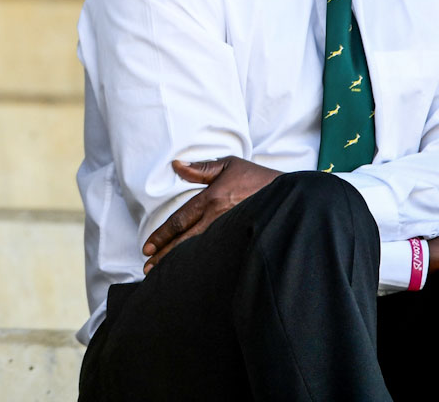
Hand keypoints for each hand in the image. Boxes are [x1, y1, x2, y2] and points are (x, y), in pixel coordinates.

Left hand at [143, 156, 280, 272]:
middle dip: (165, 254)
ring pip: (199, 248)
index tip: (147, 247)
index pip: (180, 220)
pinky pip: (216, 251)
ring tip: (162, 273)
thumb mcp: (230, 164)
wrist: (291, 194)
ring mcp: (230, 229)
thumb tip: (176, 165)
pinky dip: (201, 262)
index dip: (162, 235)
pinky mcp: (240, 238)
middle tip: (147, 267)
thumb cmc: (257, 177)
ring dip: (179, 261)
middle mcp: (218, 216)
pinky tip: (191, 271)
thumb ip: (201, 168)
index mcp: (212, 198)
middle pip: (185, 239)